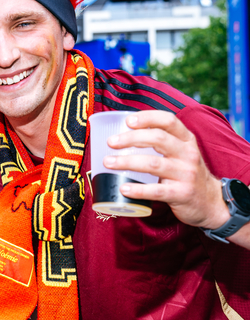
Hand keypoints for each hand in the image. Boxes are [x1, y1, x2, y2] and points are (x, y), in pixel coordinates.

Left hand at [104, 110, 229, 228]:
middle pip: (158, 139)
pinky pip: (156, 191)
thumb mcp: (181, 153)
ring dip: (127, 162)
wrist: (210, 201)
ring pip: (153, 164)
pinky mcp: (181, 194)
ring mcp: (186, 174)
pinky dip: (138, 189)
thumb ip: (162, 143)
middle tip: (111, 142)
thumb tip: (123, 135)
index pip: (169, 121)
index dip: (148, 118)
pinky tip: (124, 188)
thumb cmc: (186, 173)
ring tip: (108, 162)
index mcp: (186, 140)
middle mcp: (188, 154)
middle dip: (131, 139)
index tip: (128, 121)